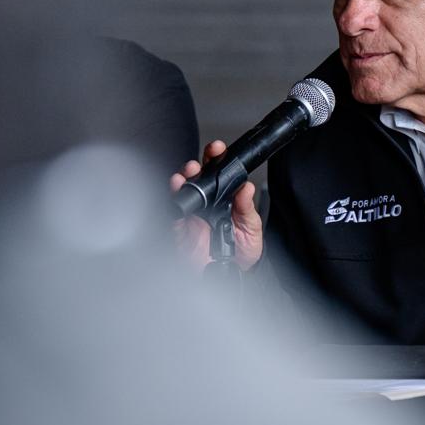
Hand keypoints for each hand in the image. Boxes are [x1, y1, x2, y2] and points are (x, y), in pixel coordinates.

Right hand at [169, 139, 264, 270]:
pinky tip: (176, 193)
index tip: (218, 150)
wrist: (235, 274)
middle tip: (199, 163)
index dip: (216, 159)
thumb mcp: (250, 227)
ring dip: (182, 180)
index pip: (219, 174)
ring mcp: (192, 215)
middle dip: (195, 166)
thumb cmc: (242, 250)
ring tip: (187, 175)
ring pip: (182, 192)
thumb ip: (246, 208)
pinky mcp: (181, 230)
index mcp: (224, 198)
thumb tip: (246, 188)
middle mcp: (206, 204)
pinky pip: (173, 214)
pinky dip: (173, 202)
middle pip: (197, 179)